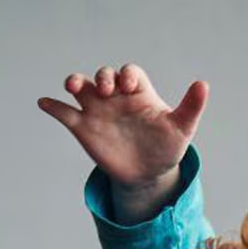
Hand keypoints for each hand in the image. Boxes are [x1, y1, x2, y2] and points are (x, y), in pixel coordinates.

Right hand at [38, 64, 206, 221]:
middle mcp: (116, 98)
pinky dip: (53, 107)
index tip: (130, 89)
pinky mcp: (84, 129)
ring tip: (72, 86)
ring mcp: (98, 112)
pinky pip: (65, 114)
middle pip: (103, 76)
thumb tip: (203, 84)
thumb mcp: (182, 129)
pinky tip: (43, 103)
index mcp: (139, 93)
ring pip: (81, 89)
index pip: (130, 73)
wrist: (148, 175)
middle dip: (102, 77)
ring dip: (74, 82)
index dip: (128, 76)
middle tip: (106, 89)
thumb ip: (191, 107)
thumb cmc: (167, 148)